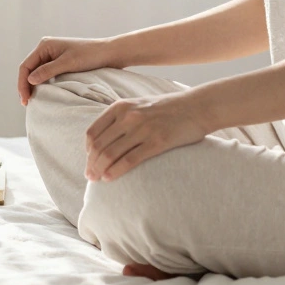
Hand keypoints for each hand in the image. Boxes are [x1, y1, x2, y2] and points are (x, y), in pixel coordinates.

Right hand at [18, 36, 121, 105]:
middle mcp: (46, 49)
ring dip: (32, 87)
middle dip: (25, 86)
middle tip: (26, 104)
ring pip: (36, 73)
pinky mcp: (59, 63)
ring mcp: (52, 56)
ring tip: (32, 102)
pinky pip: (45, 75)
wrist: (109, 53)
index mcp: (44, 45)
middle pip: (28, 70)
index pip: (26, 66)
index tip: (26, 100)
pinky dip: (42, 85)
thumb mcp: (68, 63)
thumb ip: (48, 71)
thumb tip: (30, 80)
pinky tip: (42, 94)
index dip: (22, 84)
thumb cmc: (90, 55)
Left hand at [84, 90, 206, 181]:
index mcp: (121, 107)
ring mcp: (142, 129)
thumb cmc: (168, 108)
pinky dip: (115, 172)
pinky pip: (129, 160)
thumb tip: (105, 140)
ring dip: (99, 170)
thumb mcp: (139, 105)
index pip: (93, 132)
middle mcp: (128, 116)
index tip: (89, 161)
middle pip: (98, 146)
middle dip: (91, 164)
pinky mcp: (157, 142)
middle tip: (90, 176)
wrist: (197, 106)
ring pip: (110, 154)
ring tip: (97, 180)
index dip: (87, 150)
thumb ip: (121, 117)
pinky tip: (110, 179)